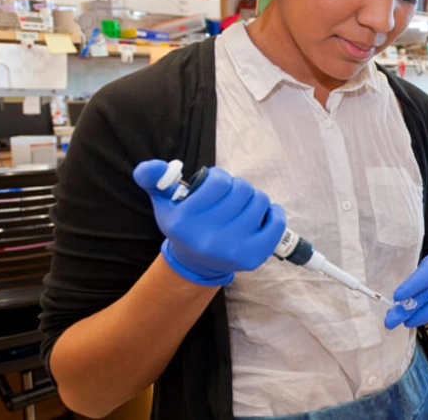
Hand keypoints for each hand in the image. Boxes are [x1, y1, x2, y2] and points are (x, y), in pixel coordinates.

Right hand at [133, 160, 286, 285]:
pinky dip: (273, 213)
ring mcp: (231, 250)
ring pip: (260, 201)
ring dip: (254, 199)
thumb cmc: (186, 223)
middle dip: (238, 187)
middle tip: (230, 196)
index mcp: (183, 223)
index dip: (220, 178)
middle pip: (243, 189)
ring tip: (242, 207)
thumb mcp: (164, 202)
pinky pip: (276, 222)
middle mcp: (206, 239)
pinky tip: (260, 215)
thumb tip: (150, 167)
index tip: (216, 184)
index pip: (219, 182)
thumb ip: (153, 178)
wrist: (198, 261)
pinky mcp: (253, 257)